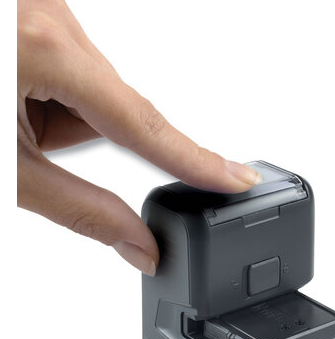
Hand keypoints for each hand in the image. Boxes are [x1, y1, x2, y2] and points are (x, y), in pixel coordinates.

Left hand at [17, 0, 260, 274]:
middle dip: (73, 136)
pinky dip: (48, 94)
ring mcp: (47, 12)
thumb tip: (141, 247)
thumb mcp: (3, 172)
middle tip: (23, 139)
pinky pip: (71, 70)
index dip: (198, 161)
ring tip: (11, 114)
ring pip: (89, 92)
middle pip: (110, 110)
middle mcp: (56, 21)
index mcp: (46, 52)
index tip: (239, 180)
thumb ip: (82, 212)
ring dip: (58, 116)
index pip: (148, 127)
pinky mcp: (40, 19)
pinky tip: (12, 94)